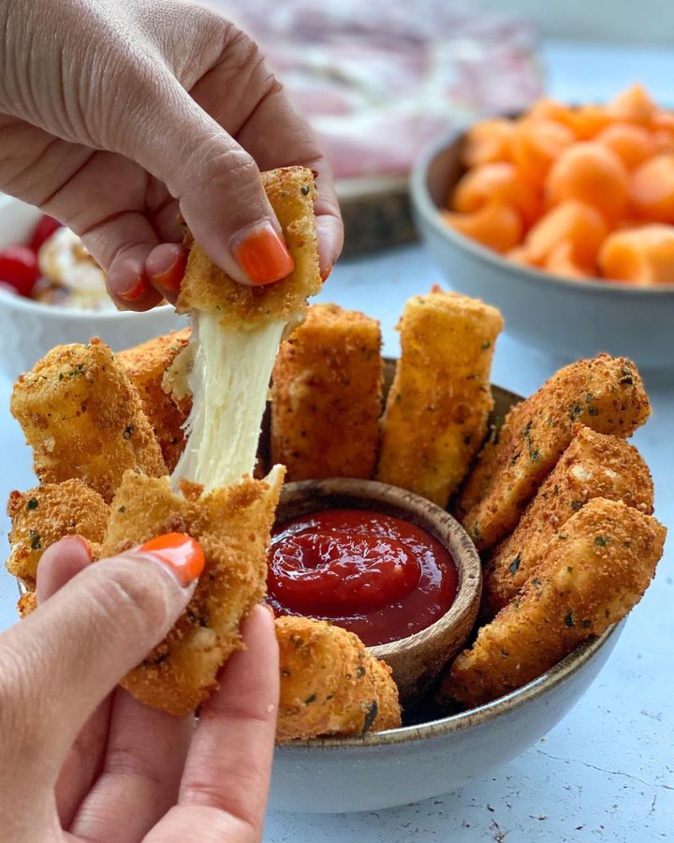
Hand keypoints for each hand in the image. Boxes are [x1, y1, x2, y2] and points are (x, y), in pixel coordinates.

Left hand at [0, 0, 342, 308]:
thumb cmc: (42, 21)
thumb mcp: (139, 95)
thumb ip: (211, 179)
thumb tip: (270, 264)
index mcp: (231, 79)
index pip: (297, 163)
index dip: (311, 223)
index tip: (308, 276)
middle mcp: (199, 128)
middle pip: (249, 217)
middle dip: (245, 266)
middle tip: (242, 309)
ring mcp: (149, 169)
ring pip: (193, 248)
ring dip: (186, 278)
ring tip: (168, 283)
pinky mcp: (99, 202)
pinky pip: (137, 256)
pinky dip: (139, 278)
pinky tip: (131, 281)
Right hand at [0, 535, 278, 841]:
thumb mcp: (7, 732)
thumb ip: (90, 647)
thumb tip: (174, 567)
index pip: (231, 803)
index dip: (249, 702)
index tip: (251, 616)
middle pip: (153, 763)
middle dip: (150, 651)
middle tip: (157, 567)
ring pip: (82, 750)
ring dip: (86, 647)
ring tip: (86, 559)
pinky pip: (31, 751)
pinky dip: (38, 675)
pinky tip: (43, 603)